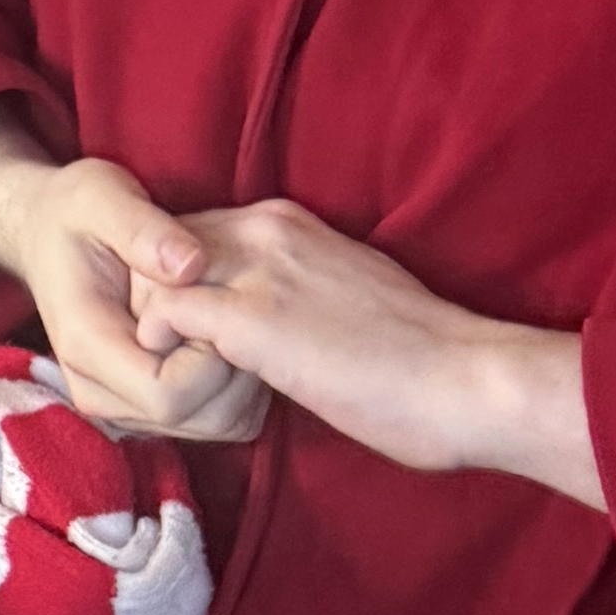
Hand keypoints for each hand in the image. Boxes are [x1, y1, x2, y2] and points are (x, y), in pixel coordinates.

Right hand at [0, 117, 266, 439]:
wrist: (47, 232)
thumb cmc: (76, 212)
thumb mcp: (103, 197)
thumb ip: (143, 229)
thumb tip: (192, 265)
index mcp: (86, 345)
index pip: (168, 396)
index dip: (209, 357)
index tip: (213, 303)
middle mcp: (97, 390)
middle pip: (196, 421)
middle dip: (232, 370)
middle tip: (229, 308)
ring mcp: (118, 404)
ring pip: (211, 425)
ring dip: (237, 379)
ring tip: (225, 318)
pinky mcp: (139, 405)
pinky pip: (211, 418)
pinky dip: (234, 385)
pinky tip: (222, 336)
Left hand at [155, 200, 600, 504]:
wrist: (469, 381)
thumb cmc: (422, 357)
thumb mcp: (348, 294)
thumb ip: (299, 289)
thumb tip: (274, 318)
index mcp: (289, 223)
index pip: (189, 234)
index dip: (173, 284)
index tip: (181, 336)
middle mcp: (265, 230)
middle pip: (155, 250)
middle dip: (146, 303)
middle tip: (158, 361)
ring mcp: (255, 270)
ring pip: (149, 280)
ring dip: (147, 331)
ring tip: (163, 379)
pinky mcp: (249, 319)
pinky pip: (163, 320)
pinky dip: (159, 356)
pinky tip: (181, 391)